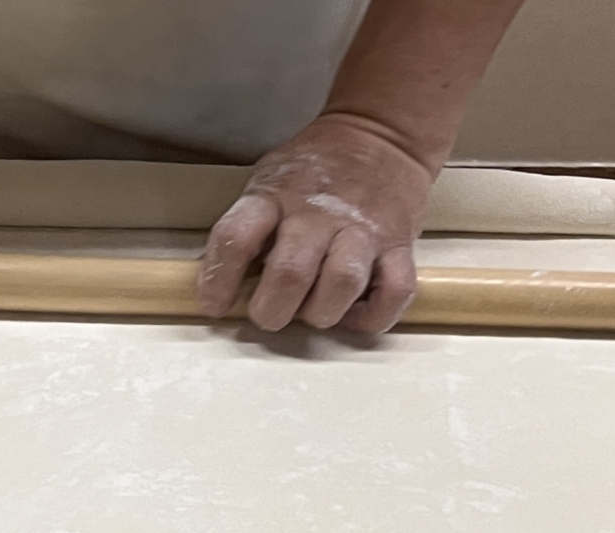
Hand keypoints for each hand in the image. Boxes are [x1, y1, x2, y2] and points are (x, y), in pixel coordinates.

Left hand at [196, 114, 434, 333]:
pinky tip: (354, 312)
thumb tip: (220, 283)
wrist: (381, 136)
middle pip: (291, 273)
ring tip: (313, 310)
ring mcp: (363, 230)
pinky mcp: (400, 245)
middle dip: (272, 309)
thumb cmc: (314, 172)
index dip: (219, 278)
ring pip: (343, 283)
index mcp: (275, 197)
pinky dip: (373, 316)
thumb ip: (247, 227)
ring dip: (322, 312)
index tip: (214, 305)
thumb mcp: (268, 182)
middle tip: (269, 313)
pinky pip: (395, 292)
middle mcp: (319, 214)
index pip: (236, 237)